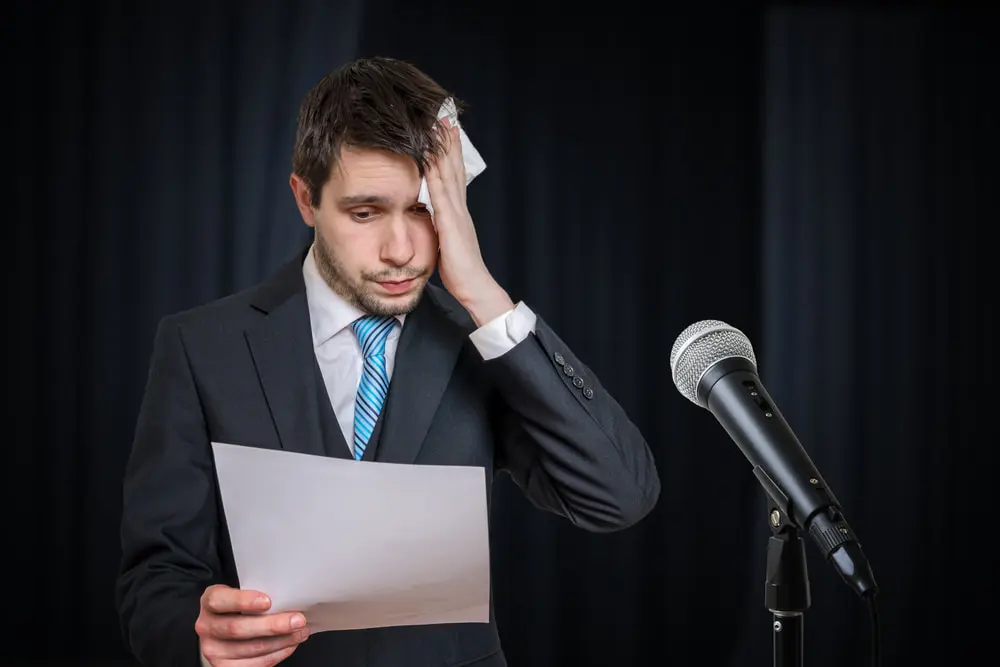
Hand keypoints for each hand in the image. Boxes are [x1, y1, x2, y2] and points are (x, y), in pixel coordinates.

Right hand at [196, 584, 309, 666]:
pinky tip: (289, 645)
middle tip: (298, 620)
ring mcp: (213, 649)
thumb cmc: (239, 607)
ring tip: (300, 632)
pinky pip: (254, 664)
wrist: (224, 630)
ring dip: (281, 641)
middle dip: (272, 625)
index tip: (268, 601)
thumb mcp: (241, 593)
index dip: (243, 601)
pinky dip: (276, 654)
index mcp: (210, 601)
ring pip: (250, 648)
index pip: (219, 600)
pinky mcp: (224, 666)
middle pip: (238, 628)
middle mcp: (207, 626)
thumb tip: (289, 598)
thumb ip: (256, 594)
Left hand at [425, 117, 513, 325]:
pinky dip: (434, 174)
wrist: (475, 287)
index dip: (450, 153)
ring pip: (448, 174)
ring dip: (442, 150)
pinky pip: (439, 194)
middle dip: (448, 142)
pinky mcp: (449, 224)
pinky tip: (427, 159)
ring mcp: (456, 214)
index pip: (454, 176)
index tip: (445, 132)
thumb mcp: (447, 243)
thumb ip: (440, 227)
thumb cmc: (461, 271)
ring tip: (437, 127)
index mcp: (458, 213)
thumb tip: (429, 218)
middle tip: (442, 117)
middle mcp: (459, 208)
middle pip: (453, 168)